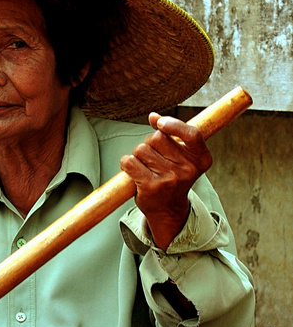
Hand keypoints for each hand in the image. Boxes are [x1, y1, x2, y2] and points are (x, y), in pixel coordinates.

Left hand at [120, 113, 211, 250]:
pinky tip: (133, 171)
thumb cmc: (172, 178)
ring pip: (141, 149)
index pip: (192, 134)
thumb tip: (153, 116)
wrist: (168, 210)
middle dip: (150, 143)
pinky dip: (127, 163)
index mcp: (201, 160)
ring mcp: (170, 179)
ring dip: (138, 155)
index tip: (159, 122)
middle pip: (157, 138)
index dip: (174, 124)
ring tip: (146, 168)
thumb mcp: (181, 157)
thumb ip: (171, 135)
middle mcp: (188, 170)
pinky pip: (130, 162)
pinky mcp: (151, 187)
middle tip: (154, 160)